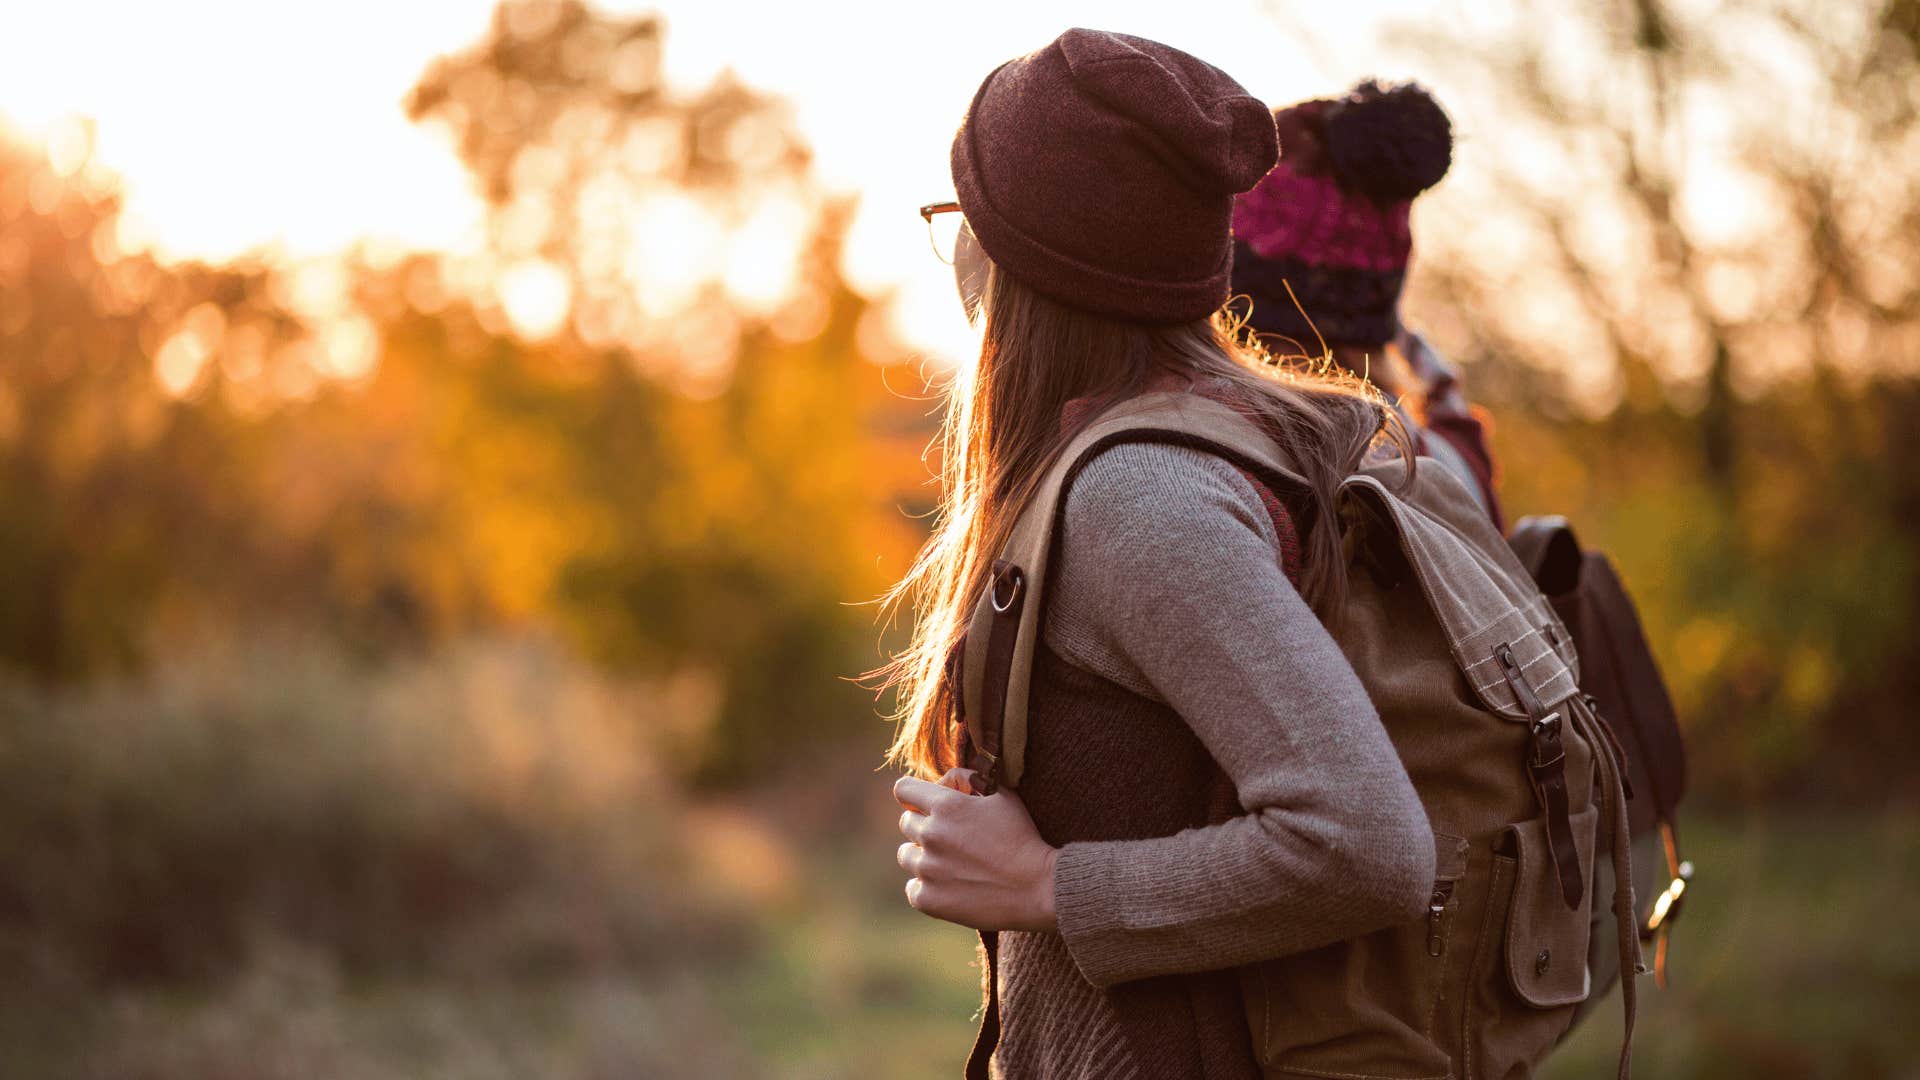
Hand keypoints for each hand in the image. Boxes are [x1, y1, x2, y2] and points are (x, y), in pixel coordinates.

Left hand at [893, 768, 1060, 931]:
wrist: (1038, 887)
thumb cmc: (1022, 838)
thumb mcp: (1003, 795)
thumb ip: (970, 778)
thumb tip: (945, 780)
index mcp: (945, 805)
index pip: (903, 790)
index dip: (914, 795)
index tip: (924, 805)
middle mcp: (930, 835)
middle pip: (906, 823)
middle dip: (925, 825)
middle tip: (952, 838)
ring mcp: (927, 869)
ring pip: (906, 855)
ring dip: (923, 856)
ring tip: (952, 864)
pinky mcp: (927, 899)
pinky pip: (912, 887)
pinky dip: (927, 887)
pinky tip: (950, 886)